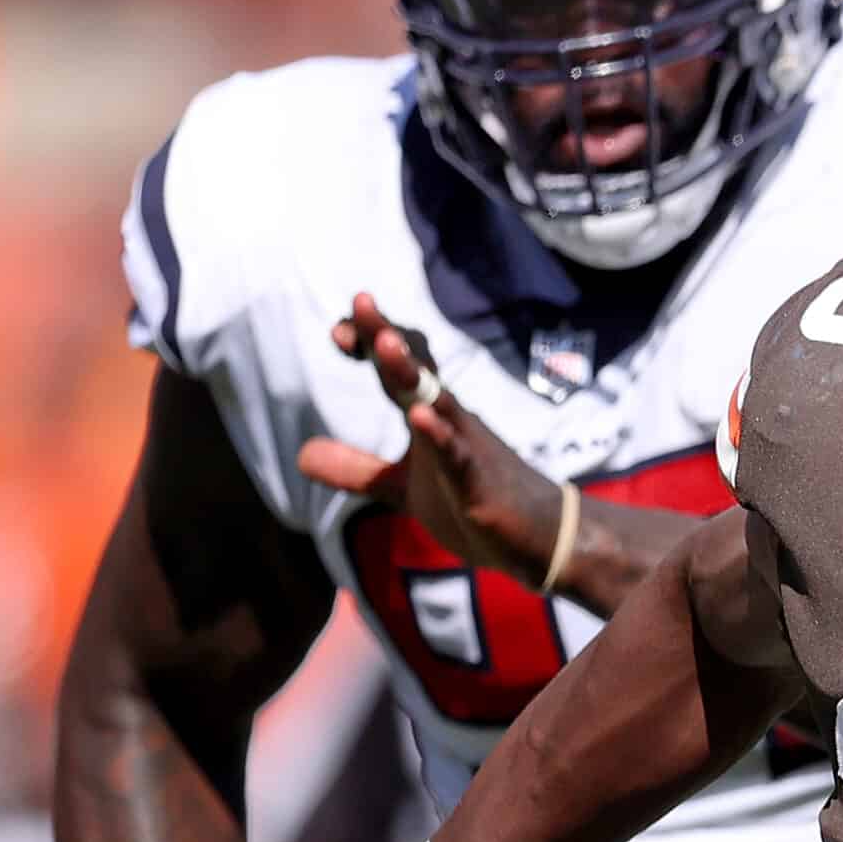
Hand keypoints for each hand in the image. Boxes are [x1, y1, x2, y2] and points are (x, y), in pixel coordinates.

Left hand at [295, 293, 567, 588]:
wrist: (541, 538)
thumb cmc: (472, 503)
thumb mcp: (401, 488)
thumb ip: (355, 469)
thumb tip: (300, 454)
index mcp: (428, 415)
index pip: (396, 367)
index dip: (369, 344)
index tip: (338, 335)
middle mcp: (449, 420)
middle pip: (417, 367)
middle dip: (387, 336)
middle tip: (361, 303)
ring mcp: (467, 448)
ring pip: (438, 401)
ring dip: (411, 372)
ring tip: (385, 344)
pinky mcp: (480, 484)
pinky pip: (458, 455)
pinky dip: (440, 435)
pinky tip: (420, 418)